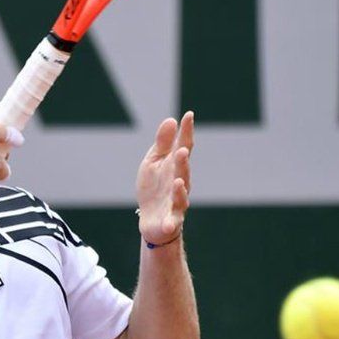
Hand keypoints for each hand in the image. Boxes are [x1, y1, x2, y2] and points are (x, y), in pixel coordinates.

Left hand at [136, 112, 194, 245]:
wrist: (150, 218)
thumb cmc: (154, 187)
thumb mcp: (153, 162)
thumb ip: (162, 144)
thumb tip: (171, 120)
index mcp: (175, 166)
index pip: (183, 146)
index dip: (186, 132)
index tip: (188, 115)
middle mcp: (180, 182)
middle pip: (183, 171)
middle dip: (183, 162)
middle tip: (182, 151)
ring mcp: (177, 202)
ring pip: (181, 196)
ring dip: (180, 189)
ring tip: (178, 182)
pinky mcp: (171, 220)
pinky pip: (172, 221)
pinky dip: (171, 222)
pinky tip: (169, 222)